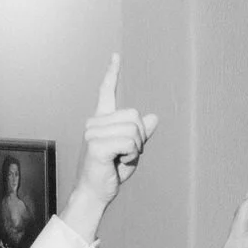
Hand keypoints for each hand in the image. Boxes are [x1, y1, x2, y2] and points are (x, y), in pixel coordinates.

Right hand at [75, 54, 158, 207]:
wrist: (96, 192)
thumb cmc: (111, 171)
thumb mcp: (131, 150)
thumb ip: (141, 134)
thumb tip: (154, 117)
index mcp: (101, 120)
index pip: (106, 92)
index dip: (112, 73)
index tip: (116, 56)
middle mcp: (95, 122)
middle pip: (135, 116)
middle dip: (139, 137)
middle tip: (126, 153)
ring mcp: (93, 132)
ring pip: (134, 130)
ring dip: (135, 149)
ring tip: (120, 158)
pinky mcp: (96, 145)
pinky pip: (129, 143)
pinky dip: (131, 156)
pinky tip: (117, 162)